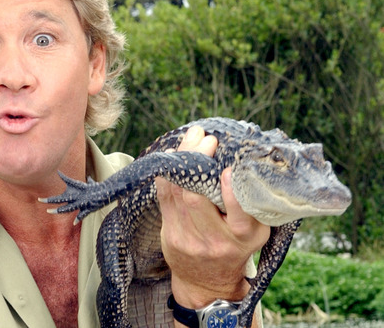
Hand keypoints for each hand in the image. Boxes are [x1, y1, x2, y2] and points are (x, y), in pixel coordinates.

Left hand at [156, 126, 270, 306]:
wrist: (208, 281)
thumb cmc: (236, 247)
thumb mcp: (255, 231)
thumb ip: (253, 203)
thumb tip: (247, 161)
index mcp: (243, 237)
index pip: (238, 214)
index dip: (231, 191)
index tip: (229, 169)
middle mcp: (215, 240)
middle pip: (196, 198)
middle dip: (197, 163)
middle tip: (205, 138)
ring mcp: (188, 239)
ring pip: (176, 194)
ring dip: (181, 162)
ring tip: (191, 138)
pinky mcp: (170, 234)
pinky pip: (164, 198)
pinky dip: (167, 174)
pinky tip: (172, 156)